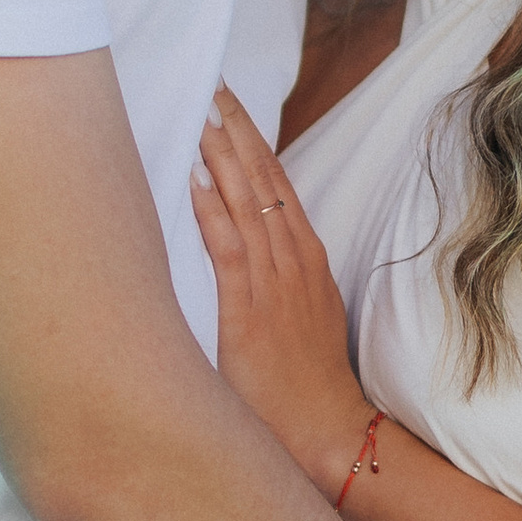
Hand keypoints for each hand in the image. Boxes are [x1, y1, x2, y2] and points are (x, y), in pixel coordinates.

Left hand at [190, 85, 377, 496]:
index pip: (279, 186)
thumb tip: (243, 259)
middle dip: (237, 133)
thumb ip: (274, 284)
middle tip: (214, 88)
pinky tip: (194, 179)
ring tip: (201, 114)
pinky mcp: (251, 313)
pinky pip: (230, 250)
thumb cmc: (306, 385)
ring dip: (223, 158)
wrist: (327, 432)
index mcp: (306, 261)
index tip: (231, 107)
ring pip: (248, 205)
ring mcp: (275, 285)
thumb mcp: (298, 320)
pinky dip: (212, 211)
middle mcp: (294, 263)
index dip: (254, 144)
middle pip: (265, 183)